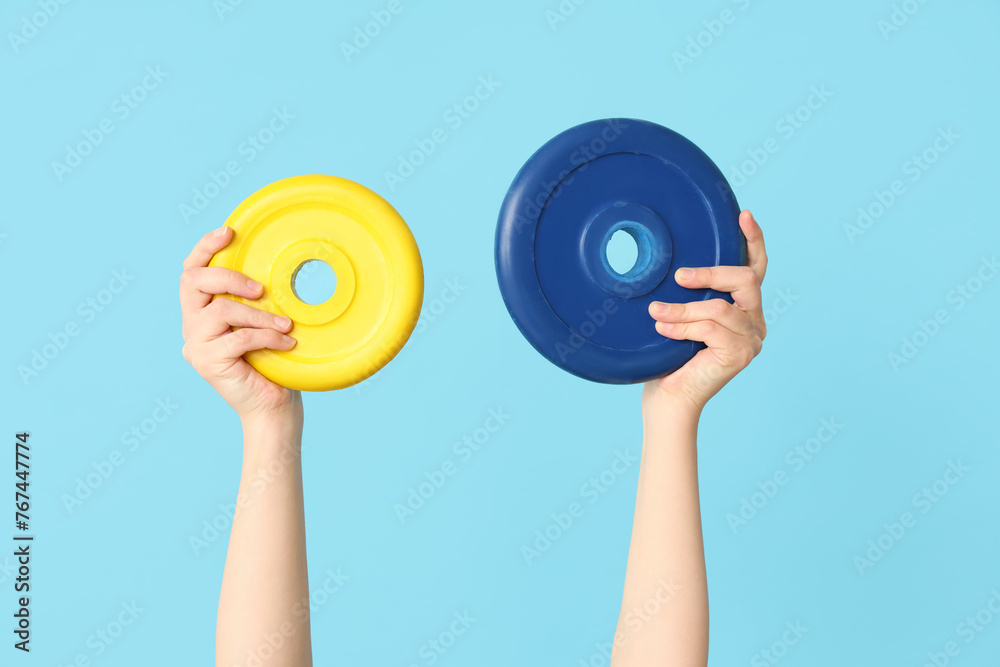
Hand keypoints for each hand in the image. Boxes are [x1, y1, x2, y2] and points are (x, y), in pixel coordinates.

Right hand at [180, 226, 301, 424]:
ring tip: (286, 326)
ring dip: (259, 315)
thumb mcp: (265, 323)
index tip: (229, 232)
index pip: (191, 271)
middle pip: (194, 281)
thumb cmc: (274, 363)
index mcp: (201, 311)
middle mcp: (191, 325)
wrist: (272, 407)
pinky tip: (287, 345)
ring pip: (222, 311)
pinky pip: (238, 338)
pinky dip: (267, 338)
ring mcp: (195, 345)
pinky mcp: (206, 363)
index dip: (205, 247)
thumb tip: (277, 268)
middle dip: (230, 278)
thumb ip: (257, 300)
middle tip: (261, 289)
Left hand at [645, 210, 767, 411]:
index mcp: (746, 310)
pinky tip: (663, 328)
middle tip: (681, 275)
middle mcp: (755, 323)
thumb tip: (677, 265)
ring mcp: (752, 340)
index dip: (753, 241)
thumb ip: (691, 294)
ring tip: (656, 311)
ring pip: (720, 307)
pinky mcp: (741, 355)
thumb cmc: (670, 357)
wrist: (669, 399)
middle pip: (747, 280)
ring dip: (684, 308)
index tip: (743, 215)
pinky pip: (710, 328)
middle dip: (712, 273)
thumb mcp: (682, 316)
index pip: (756, 269)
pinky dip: (682, 326)